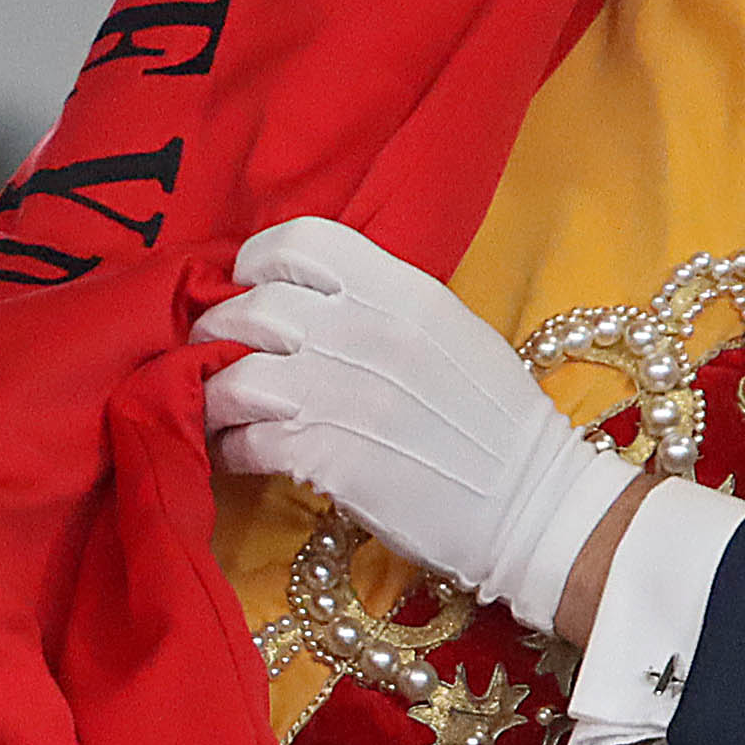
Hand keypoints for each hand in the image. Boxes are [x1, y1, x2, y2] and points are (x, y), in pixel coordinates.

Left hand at [195, 215, 640, 632]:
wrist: (530, 503)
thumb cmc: (493, 422)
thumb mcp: (448, 332)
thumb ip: (381, 305)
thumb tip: (312, 301)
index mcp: (401, 290)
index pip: (298, 241)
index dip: (255, 264)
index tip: (249, 291)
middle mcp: (366, 332)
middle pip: (250, 309)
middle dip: (218, 337)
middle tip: (217, 362)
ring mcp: (343, 395)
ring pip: (233, 377)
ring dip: (213, 399)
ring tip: (221, 415)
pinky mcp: (327, 458)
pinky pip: (244, 441)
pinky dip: (230, 449)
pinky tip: (240, 456)